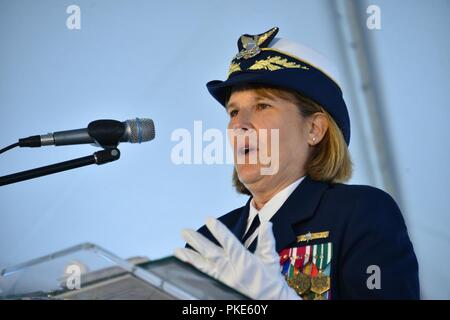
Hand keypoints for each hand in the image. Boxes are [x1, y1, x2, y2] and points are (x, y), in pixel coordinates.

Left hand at [174, 217, 300, 299]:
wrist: (269, 301)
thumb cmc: (270, 280)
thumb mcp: (270, 260)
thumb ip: (267, 241)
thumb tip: (267, 224)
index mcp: (245, 261)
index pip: (230, 243)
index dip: (220, 231)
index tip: (209, 219)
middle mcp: (232, 270)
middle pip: (211, 253)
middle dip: (197, 241)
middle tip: (185, 230)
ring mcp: (224, 279)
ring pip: (204, 266)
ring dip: (190, 256)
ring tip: (177, 248)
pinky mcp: (220, 285)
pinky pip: (204, 277)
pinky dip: (193, 270)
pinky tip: (184, 264)